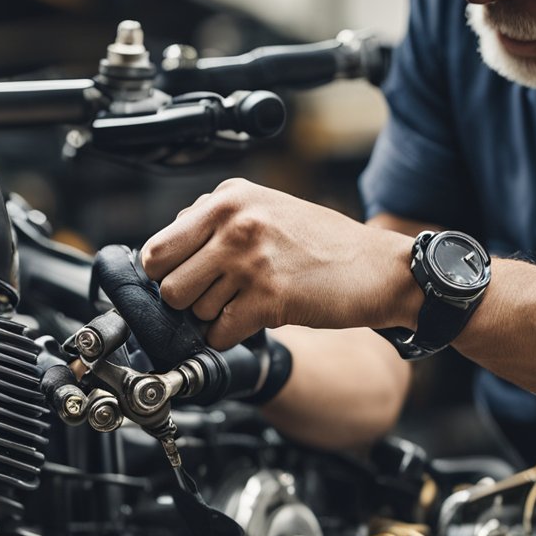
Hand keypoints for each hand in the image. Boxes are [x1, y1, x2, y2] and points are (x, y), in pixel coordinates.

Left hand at [140, 178, 413, 348]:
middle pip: (168, 284)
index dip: (167, 275)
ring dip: (213, 318)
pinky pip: (218, 333)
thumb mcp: (264, 209)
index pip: (156, 249)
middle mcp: (235, 224)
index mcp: (228, 198)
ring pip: (192, 311)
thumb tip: (163, 255)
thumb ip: (212, 223)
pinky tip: (254, 320)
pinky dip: (230, 336)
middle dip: (187, 301)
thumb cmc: (323, 244)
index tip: (185, 282)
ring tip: (246, 302)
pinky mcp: (268, 298)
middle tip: (217, 297)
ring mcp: (250, 260)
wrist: (379, 268)